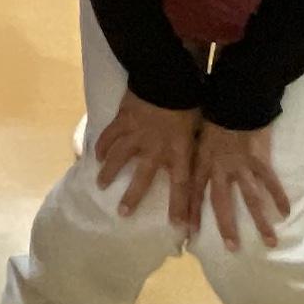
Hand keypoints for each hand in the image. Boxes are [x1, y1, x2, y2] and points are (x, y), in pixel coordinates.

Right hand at [89, 94, 198, 224]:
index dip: (180, 207)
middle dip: (132, 197)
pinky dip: (102, 146)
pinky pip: (109, 136)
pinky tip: (96, 155)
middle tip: (122, 213)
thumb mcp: (200, 127)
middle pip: (142, 178)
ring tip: (100, 184)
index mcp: (178, 150)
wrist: (169, 76)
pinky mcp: (123, 119)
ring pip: (119, 158)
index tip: (178, 227)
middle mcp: (155, 148)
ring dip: (109, 172)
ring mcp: (136, 134)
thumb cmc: (190, 99)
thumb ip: (198, 144)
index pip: (181, 185)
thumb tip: (207, 157)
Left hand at [190, 123, 291, 252]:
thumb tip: (187, 165)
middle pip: (222, 203)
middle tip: (232, 248)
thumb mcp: (197, 134)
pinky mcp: (261, 160)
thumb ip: (195, 153)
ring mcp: (242, 166)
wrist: (235, 99)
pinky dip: (279, 197)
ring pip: (251, 199)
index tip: (189, 232)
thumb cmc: (214, 113)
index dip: (191, 212)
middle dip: (226, 227)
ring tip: (270, 241)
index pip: (193, 192)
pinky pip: (271, 182)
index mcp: (203, 162)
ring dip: (260, 221)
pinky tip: (286, 212)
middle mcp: (221, 169)